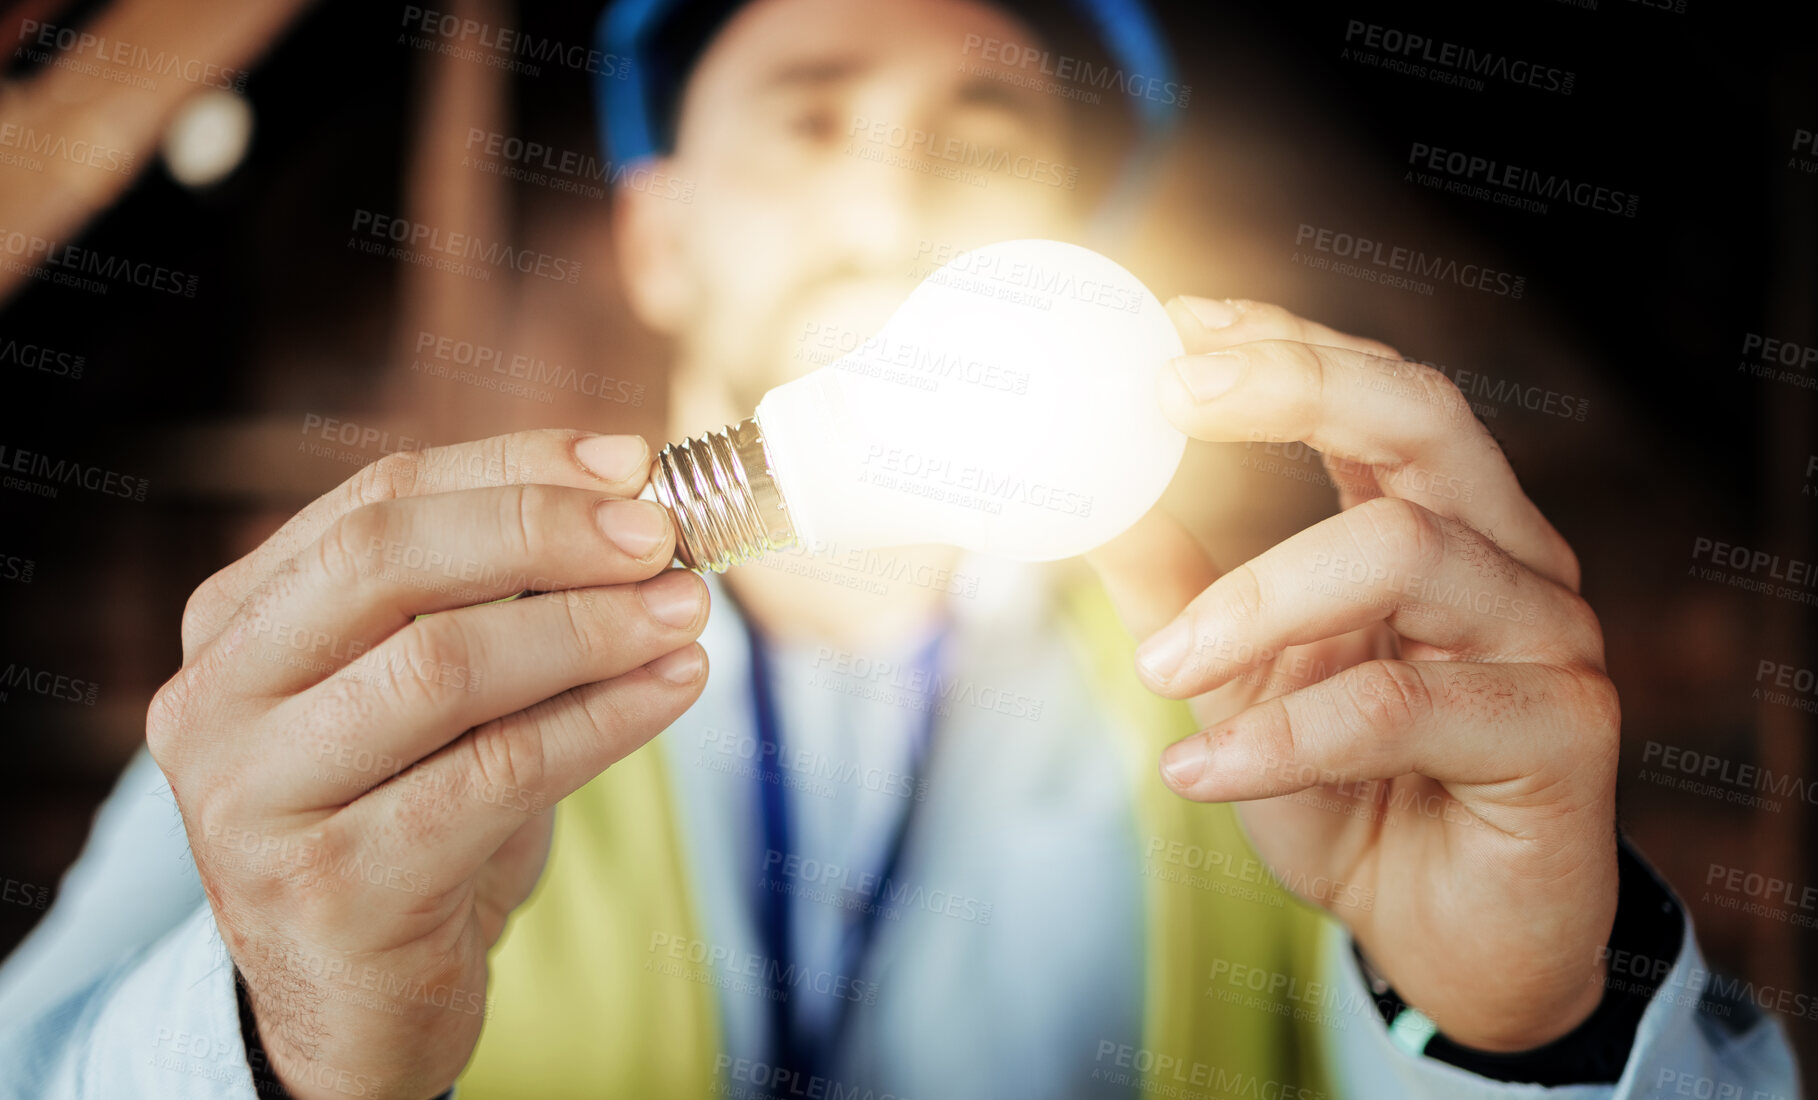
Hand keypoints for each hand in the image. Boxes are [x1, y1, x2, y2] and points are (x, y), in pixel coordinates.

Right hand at [147, 430, 709, 1098]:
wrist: (357, 1002)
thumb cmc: (412, 817)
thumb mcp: (431, 694)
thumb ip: (493, 595)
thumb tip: (631, 492)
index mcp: (235, 625)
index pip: (376, 501)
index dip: (514, 469)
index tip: (632, 466)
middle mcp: (217, 702)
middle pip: (388, 562)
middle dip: (544, 533)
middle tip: (660, 537)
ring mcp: (258, 800)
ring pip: (442, 666)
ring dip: (588, 627)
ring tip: (687, 612)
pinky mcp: (330, 888)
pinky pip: (493, 774)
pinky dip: (601, 721)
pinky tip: (672, 691)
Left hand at [1088, 299, 1618, 1051]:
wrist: (1449, 944)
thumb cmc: (1352, 799)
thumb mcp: (1240, 687)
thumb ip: (1179, 593)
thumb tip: (1088, 502)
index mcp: (1438, 525)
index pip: (1374, 395)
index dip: (1280, 345)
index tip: (1171, 325)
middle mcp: (1506, 557)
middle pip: (1421, 417)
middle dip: (1292, 384)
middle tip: (1167, 395)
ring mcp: (1547, 635)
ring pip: (1403, 550)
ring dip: (1256, 599)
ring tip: (1160, 666)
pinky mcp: (1562, 732)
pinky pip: (1401, 706)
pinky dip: (1281, 735)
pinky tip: (1196, 769)